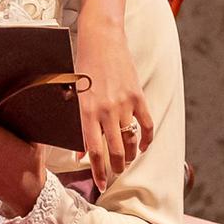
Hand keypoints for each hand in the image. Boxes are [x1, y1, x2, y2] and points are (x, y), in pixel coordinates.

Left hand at [74, 18, 152, 186]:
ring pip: (131, 141)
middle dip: (116, 168)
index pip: (94, 151)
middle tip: (114, 174)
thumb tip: (80, 154)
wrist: (101, 39)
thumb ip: (81, 126)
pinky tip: (144, 147)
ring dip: (130, 155)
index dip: (98, 172)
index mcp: (87, 111)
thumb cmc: (83, 67)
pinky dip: (146, 139)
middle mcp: (106, 110)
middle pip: (115, 151)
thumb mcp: (76, 96)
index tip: (102, 185)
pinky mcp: (138, 96)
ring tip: (126, 161)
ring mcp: (124, 103)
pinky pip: (146, 125)